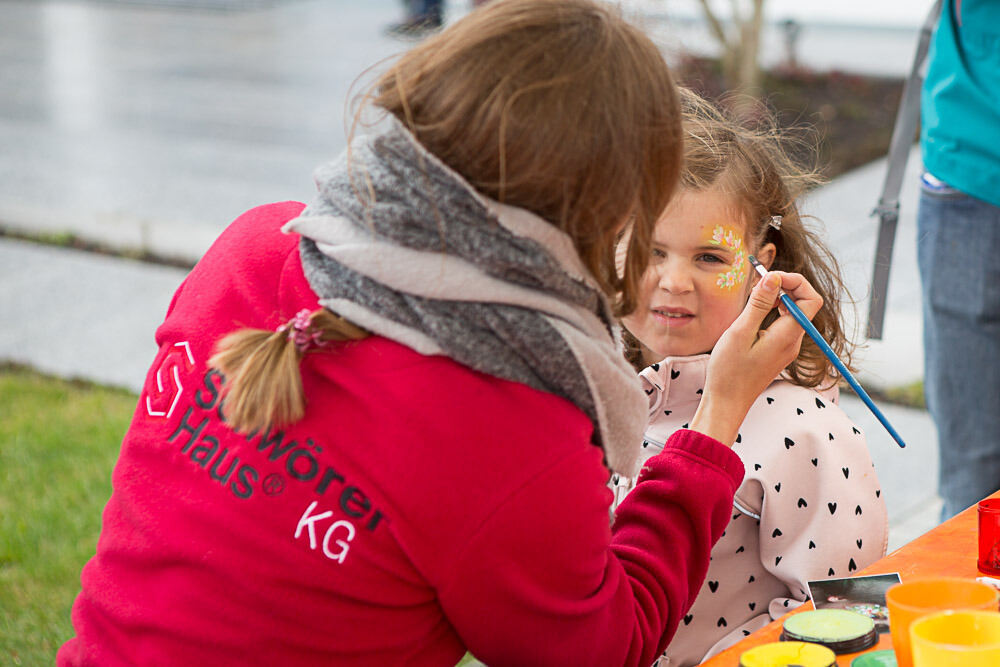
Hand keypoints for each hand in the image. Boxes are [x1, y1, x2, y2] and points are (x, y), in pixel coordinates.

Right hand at [690, 271, 822, 445]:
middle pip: (803, 303)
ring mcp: (786, 347)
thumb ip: (759, 304)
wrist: (727, 402)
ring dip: (777, 297)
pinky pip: (783, 323)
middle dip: (785, 286)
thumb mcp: (740, 332)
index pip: (810, 299)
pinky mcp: (777, 350)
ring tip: (753, 293)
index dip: (794, 281)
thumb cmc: (729, 371)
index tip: (769, 276)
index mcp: (787, 335)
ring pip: (793, 312)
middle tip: (758, 281)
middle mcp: (793, 340)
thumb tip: (774, 278)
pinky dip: (772, 311)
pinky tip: (752, 311)